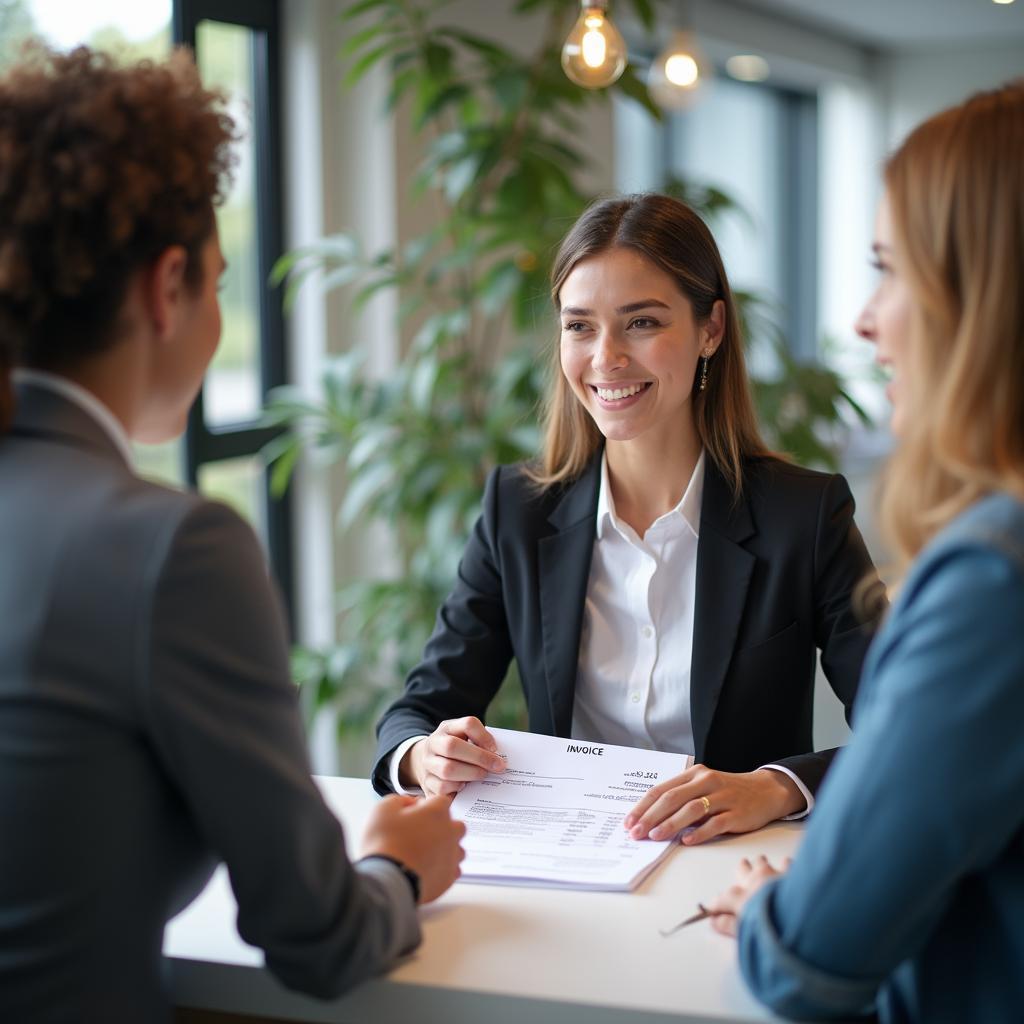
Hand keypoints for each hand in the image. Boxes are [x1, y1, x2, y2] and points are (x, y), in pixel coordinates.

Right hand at [360, 794, 466, 903]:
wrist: (387, 880)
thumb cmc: (384, 844)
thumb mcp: (383, 809)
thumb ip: (400, 800)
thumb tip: (409, 804)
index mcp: (436, 813)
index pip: (441, 801)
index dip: (427, 806)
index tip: (415, 813)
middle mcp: (449, 833)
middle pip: (455, 825)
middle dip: (442, 826)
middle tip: (422, 834)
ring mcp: (451, 856)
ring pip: (457, 848)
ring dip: (446, 848)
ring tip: (425, 854)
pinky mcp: (448, 878)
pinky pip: (454, 870)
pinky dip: (444, 868)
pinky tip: (429, 868)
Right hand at [401, 716, 504, 797]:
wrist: (428, 761)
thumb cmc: (456, 750)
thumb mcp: (465, 738)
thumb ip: (480, 743)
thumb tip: (497, 759)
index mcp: (447, 728)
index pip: (467, 724)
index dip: (483, 736)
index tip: (496, 749)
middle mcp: (434, 743)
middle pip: (452, 746)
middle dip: (480, 758)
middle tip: (498, 767)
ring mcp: (427, 763)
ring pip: (447, 769)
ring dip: (471, 774)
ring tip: (483, 776)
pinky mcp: (426, 782)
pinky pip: (442, 788)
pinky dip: (457, 788)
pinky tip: (465, 786)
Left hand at [623, 765, 804, 845]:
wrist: (765, 790)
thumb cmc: (727, 791)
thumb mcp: (703, 787)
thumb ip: (681, 798)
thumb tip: (651, 819)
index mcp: (694, 774)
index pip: (662, 789)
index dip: (643, 806)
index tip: (629, 821)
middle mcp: (706, 782)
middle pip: (673, 798)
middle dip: (651, 816)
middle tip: (637, 832)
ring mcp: (723, 797)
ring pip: (691, 809)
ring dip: (670, 824)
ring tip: (655, 836)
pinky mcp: (737, 813)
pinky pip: (715, 823)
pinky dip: (699, 832)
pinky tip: (686, 841)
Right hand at [707, 855, 789, 936]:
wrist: (802, 915)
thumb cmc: (774, 925)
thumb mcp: (746, 932)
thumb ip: (728, 925)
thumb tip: (715, 922)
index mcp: (742, 896)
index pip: (722, 898)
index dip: (716, 905)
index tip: (714, 912)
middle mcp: (754, 881)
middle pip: (742, 869)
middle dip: (741, 872)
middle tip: (742, 873)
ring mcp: (772, 874)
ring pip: (761, 862)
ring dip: (761, 865)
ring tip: (763, 869)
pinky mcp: (790, 872)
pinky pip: (786, 863)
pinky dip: (785, 867)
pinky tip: (788, 870)